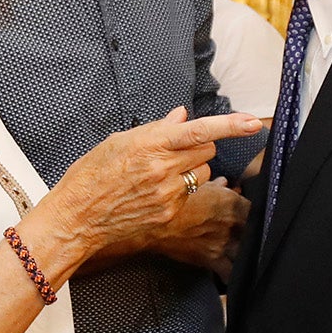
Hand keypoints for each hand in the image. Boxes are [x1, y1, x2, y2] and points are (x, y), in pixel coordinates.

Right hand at [50, 107, 261, 260]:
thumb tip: (182, 115)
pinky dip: (180, 187)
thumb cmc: (92, 174)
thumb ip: (157, 128)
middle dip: (198, 145)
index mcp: (150, 145)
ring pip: (202, 172)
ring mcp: (168, 194)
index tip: (253, 122)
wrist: (78, 216)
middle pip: (206, 150)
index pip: (198, 131)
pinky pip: (190, 193)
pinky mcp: (169, 213)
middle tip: (173, 150)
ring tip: (162, 172)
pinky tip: (155, 190)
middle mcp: (162, 169)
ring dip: (192, 167)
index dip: (230, 126)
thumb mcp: (119, 141)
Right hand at [149, 178, 249, 280]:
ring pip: (246, 252)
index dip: (256, 212)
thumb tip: (224, 182)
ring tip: (245, 253)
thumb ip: (215, 185)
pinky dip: (233, 276)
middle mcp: (232, 224)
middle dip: (254, 232)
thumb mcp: (195, 184)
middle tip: (249, 233)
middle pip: (255, 231)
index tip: (252, 214)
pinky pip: (229, 273)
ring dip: (245, 252)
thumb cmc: (172, 198)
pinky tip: (235, 277)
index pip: (256, 208)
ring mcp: (223, 243)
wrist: (153, 219)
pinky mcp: (212, 260)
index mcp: (231, 202)